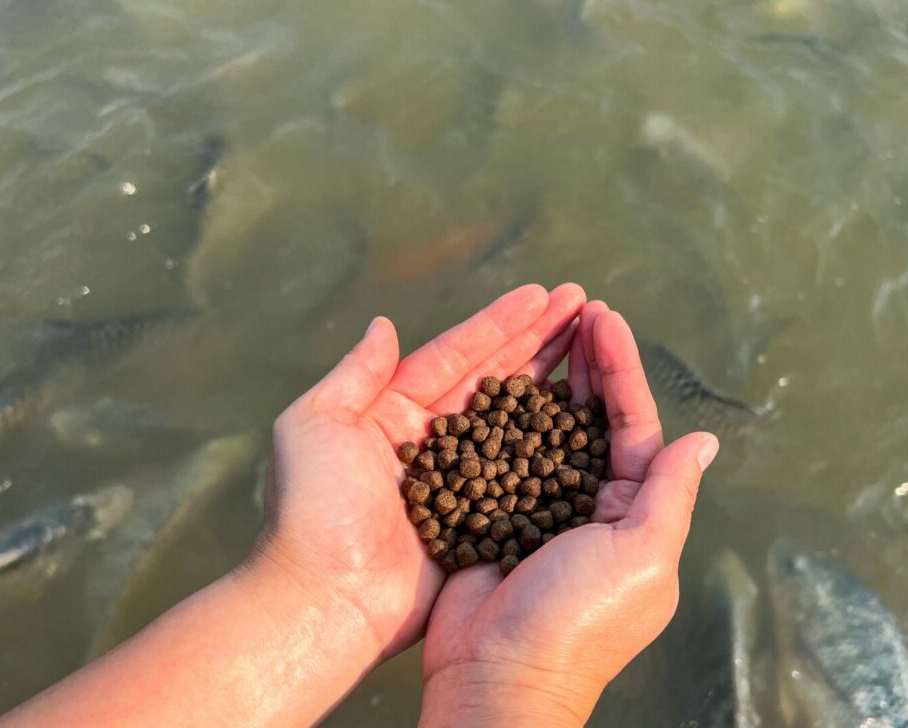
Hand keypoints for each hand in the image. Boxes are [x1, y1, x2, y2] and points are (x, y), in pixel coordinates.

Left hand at [254, 283, 585, 659]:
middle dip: (538, 341)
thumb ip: (355, 374)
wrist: (327, 600)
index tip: (543, 294)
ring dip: (552, 382)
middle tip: (582, 306)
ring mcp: (460, 480)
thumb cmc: (314, 509)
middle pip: (494, 379)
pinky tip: (586, 418)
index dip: (500, 324)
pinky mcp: (480, 521)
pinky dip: (553, 445)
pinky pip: (522, 474)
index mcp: (391, 411)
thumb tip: (384, 324)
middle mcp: (432, 441)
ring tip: (593, 346)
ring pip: (515, 420)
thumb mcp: (315, 424)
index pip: (456, 356)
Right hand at [419, 303, 719, 726]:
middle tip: (575, 307)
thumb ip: (670, 494)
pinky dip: (500, 413)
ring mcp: (540, 506)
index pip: (632, 424)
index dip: (620, 369)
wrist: (495, 673)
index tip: (605, 318)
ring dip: (546, 377)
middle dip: (586, 362)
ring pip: (545, 427)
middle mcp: (590, 505)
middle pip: (590, 417)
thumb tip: (705, 441)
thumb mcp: (641, 556)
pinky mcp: (494, 511)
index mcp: (633, 513)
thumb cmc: (577, 622)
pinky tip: (494, 377)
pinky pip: (501, 452)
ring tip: (540, 327)